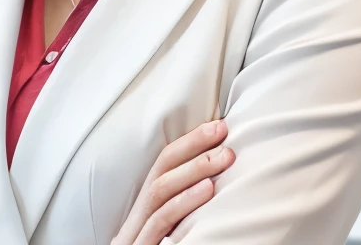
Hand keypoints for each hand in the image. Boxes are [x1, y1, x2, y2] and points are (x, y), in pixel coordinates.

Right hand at [110, 119, 234, 244]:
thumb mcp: (170, 237)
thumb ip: (183, 215)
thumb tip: (216, 185)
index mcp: (142, 214)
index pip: (161, 168)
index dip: (188, 144)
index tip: (217, 127)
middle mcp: (135, 219)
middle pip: (159, 172)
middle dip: (191, 147)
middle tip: (222, 132)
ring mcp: (136, 234)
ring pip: (160, 192)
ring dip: (194, 170)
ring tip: (224, 156)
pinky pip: (160, 221)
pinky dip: (184, 202)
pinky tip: (208, 189)